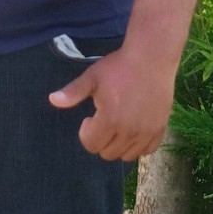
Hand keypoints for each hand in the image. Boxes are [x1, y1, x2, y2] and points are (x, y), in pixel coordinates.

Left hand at [49, 45, 177, 159]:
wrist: (151, 57)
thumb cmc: (119, 67)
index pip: (91, 145)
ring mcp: (147, 131)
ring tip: (119, 125)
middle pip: (107, 153)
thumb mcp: (92, 77)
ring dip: (119, 145)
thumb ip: (73, 92)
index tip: (91, 117)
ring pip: (127, 156)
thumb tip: (52, 100)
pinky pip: (147, 150)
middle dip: (101, 140)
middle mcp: (129, 131)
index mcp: (110, 120)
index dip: (86, 132)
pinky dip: (138, 145)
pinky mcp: (160, 128)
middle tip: (105, 120)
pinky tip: (134, 129)